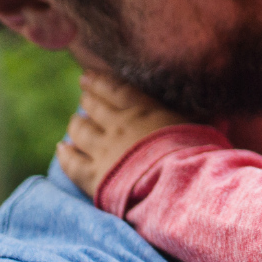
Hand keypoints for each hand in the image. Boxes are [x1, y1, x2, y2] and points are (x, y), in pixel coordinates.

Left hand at [56, 71, 186, 197]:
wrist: (179, 185)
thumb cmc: (196, 153)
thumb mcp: (196, 124)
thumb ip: (186, 114)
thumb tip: (199, 106)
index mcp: (143, 109)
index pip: (115, 89)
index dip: (99, 81)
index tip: (87, 75)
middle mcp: (118, 125)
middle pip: (94, 107)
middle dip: (87, 99)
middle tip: (83, 95)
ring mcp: (103, 151)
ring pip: (80, 130)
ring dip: (76, 123)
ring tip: (75, 121)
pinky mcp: (94, 177)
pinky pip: (71, 162)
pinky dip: (65, 153)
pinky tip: (62, 148)